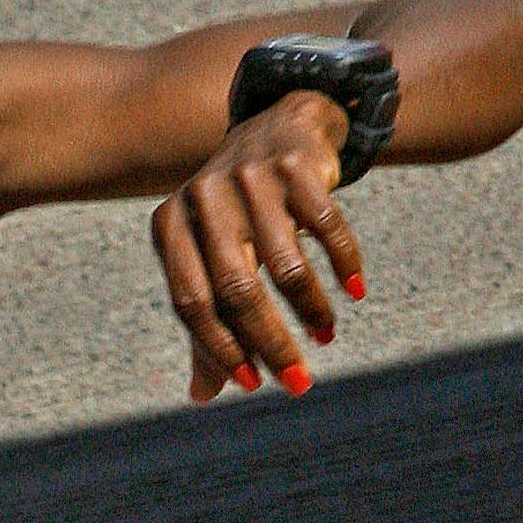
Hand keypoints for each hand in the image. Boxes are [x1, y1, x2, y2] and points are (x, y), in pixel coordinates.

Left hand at [149, 91, 366, 401]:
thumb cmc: (235, 212)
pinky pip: (327, 230)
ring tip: (324, 335)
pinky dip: (344, 267)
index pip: (190, 301)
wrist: (276, 126)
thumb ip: (206, 321)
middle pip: (236, 289)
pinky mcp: (295, 167)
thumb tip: (203, 396)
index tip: (252, 384)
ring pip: (285, 266)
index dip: (220, 348)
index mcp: (169, 225)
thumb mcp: (208, 257)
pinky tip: (353, 292)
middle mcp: (202, 198)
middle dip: (270, 344)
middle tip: (299, 384)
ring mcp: (248, 179)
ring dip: (311, 312)